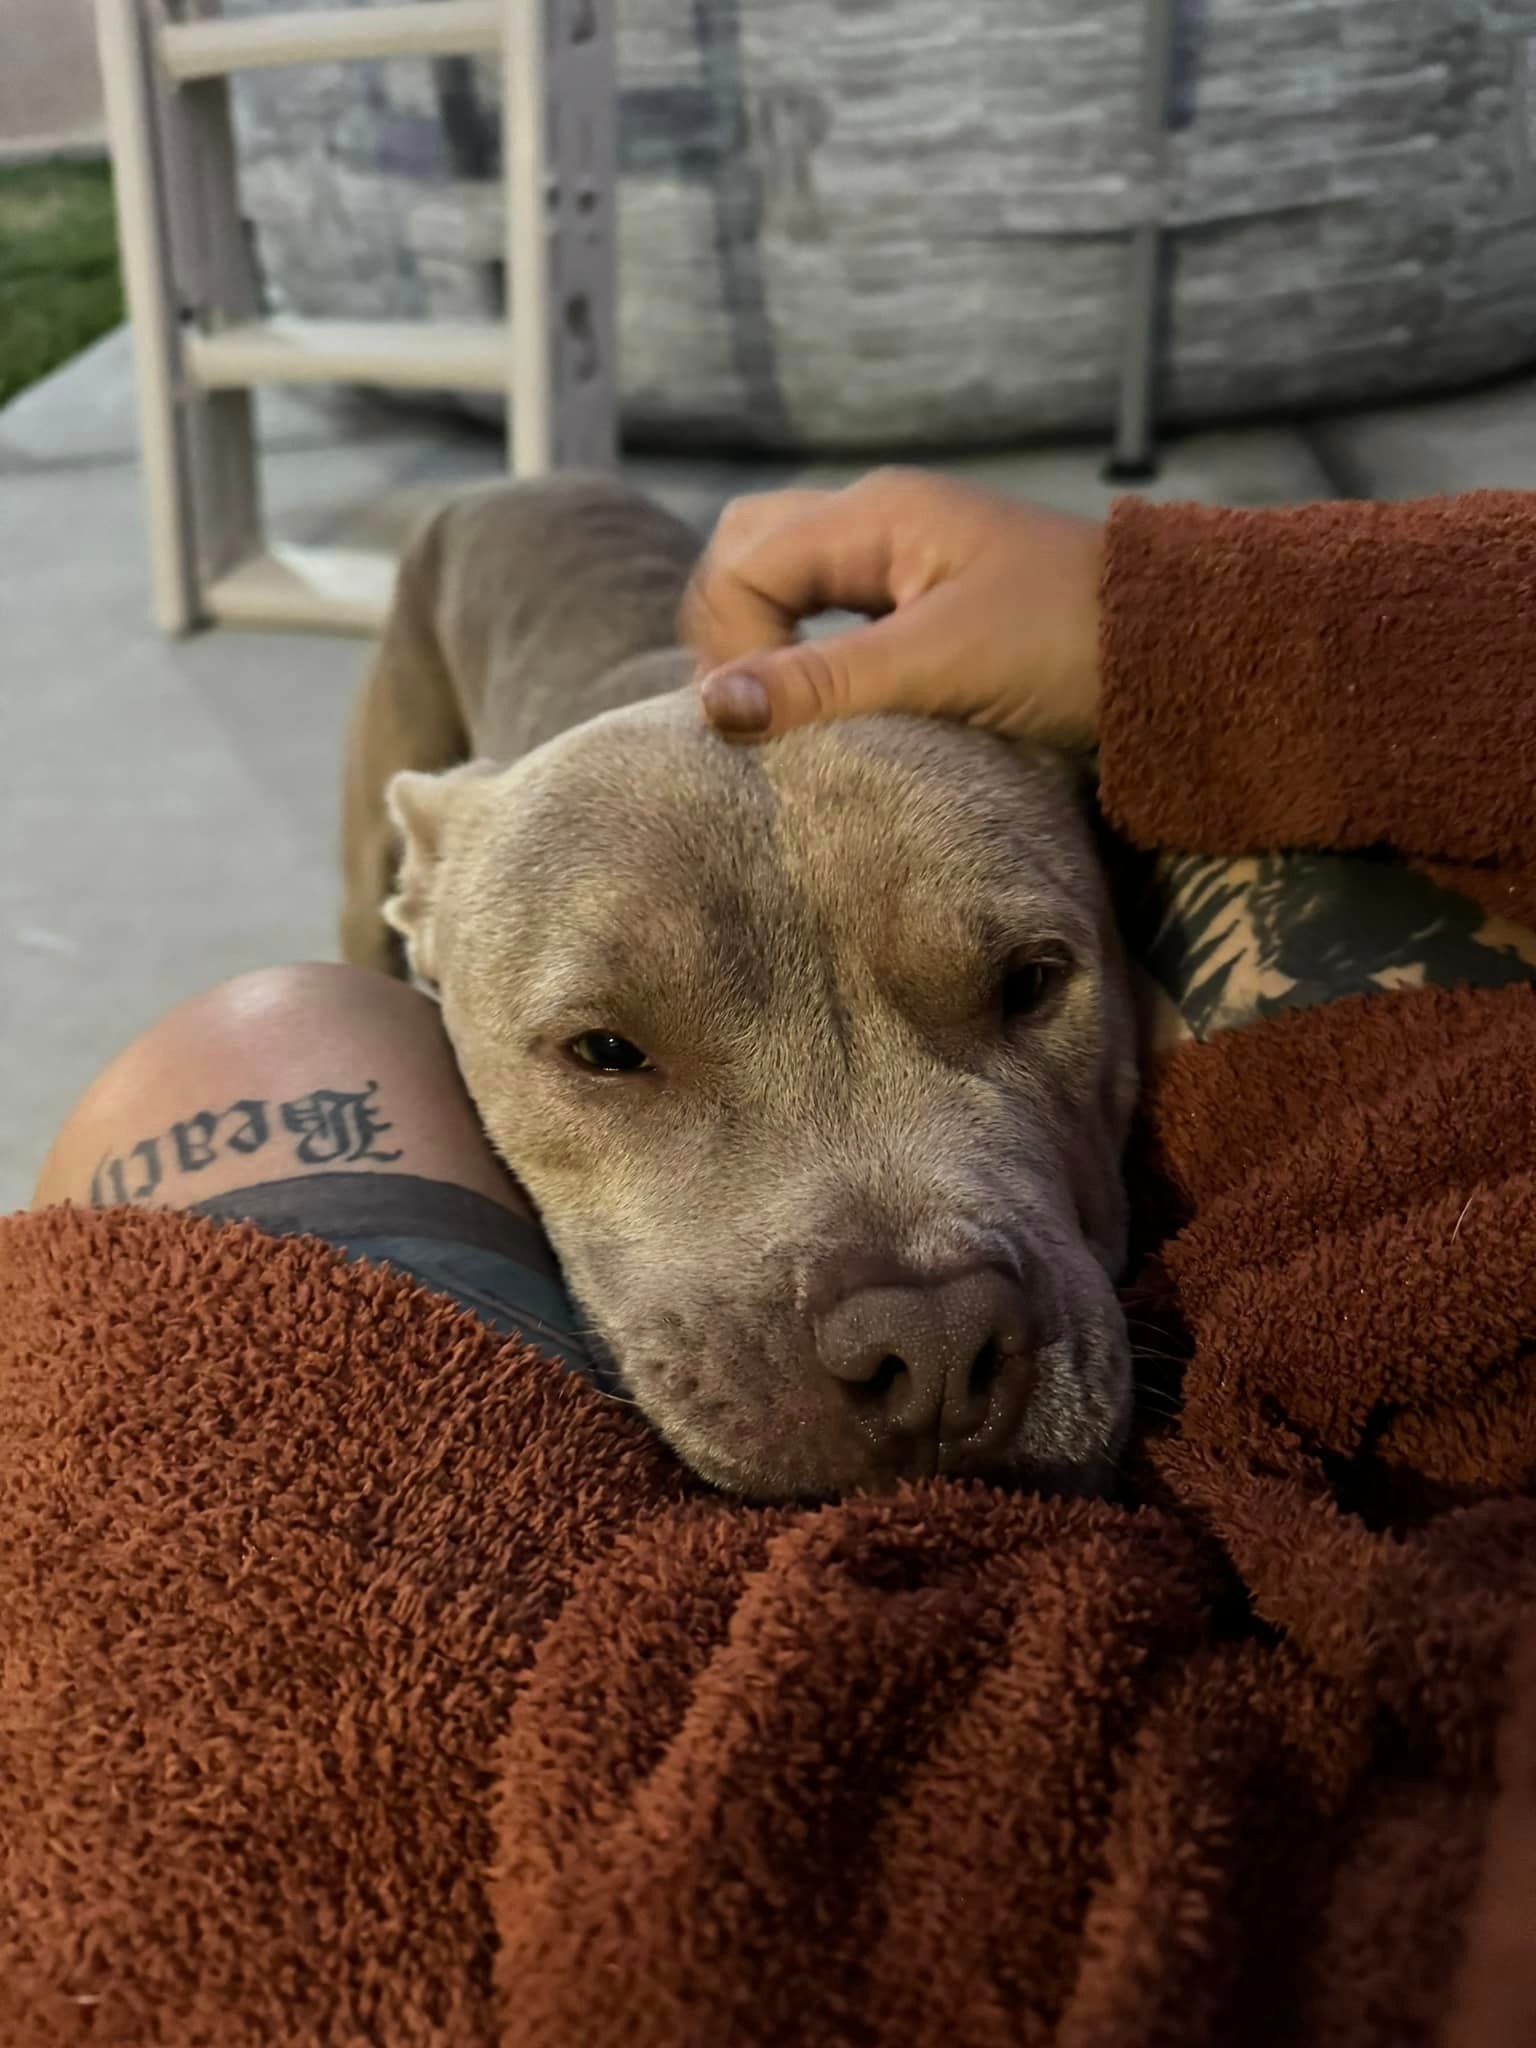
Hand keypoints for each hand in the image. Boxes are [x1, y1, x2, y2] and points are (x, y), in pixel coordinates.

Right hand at [682, 468, 1104, 746]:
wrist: (1181, 648)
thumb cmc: (1070, 643)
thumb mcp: (940, 665)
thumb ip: (824, 682)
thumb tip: (711, 707)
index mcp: (875, 515)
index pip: (742, 565)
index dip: (736, 647)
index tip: (771, 721)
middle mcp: (876, 518)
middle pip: (747, 547)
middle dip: (728, 627)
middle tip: (753, 711)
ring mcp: (900, 552)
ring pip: (783, 574)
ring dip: (763, 638)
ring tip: (778, 712)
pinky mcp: (923, 595)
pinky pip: (828, 605)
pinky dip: (803, 647)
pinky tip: (820, 700)